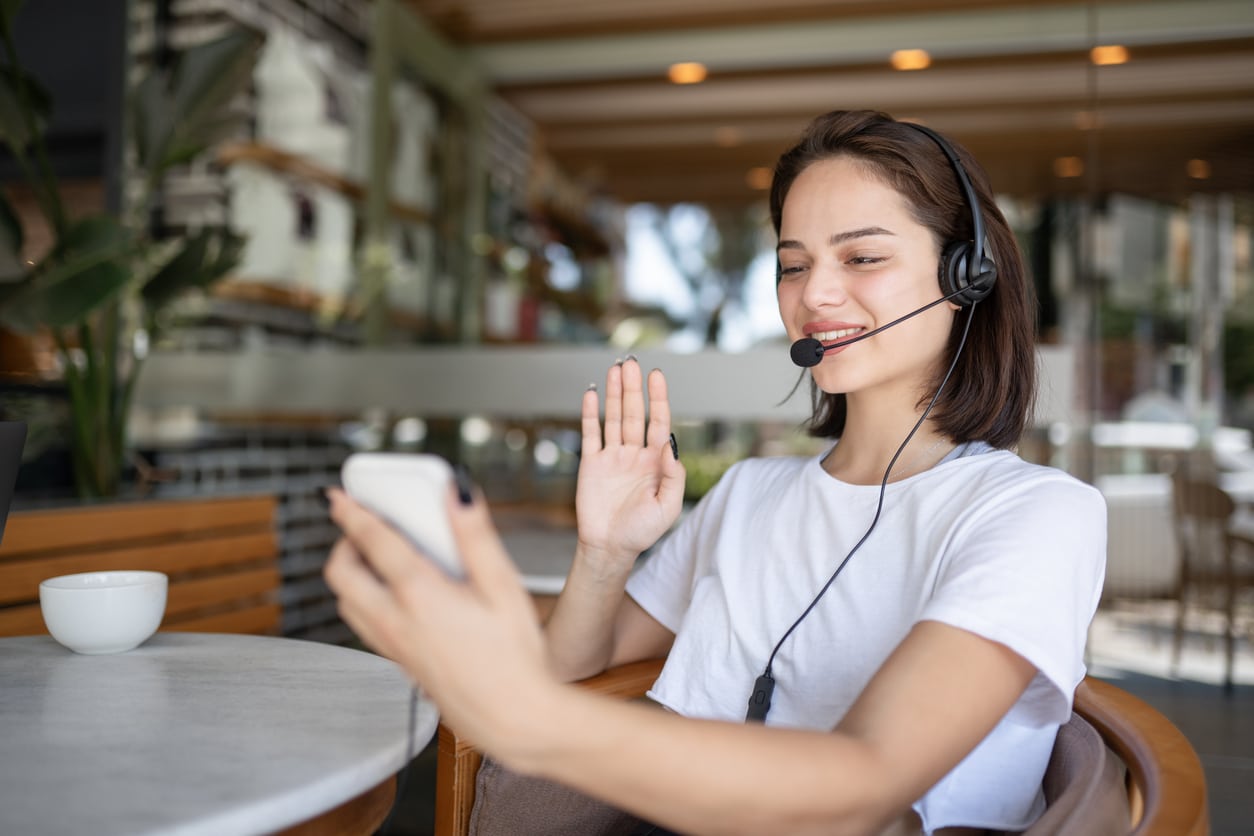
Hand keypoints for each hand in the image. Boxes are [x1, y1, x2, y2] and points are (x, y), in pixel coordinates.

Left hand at [323, 486, 553, 745]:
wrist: (514, 718)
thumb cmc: (515, 656)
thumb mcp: (503, 586)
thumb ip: (474, 535)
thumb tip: (455, 492)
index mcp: (420, 595)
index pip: (373, 542)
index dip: (352, 512)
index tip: (338, 495)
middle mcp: (395, 622)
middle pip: (342, 575)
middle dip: (344, 543)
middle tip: (362, 526)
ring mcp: (393, 647)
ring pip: (345, 603)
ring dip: (351, 575)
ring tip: (376, 558)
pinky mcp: (400, 664)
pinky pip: (362, 626)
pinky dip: (363, 601)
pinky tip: (395, 598)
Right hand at [576, 358, 685, 566]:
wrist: (610, 548)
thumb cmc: (642, 531)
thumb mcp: (668, 507)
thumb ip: (674, 476)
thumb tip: (670, 443)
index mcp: (655, 462)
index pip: (658, 422)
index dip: (658, 399)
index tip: (656, 376)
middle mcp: (634, 454)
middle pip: (634, 413)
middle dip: (633, 388)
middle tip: (631, 362)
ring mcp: (612, 457)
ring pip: (612, 418)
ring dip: (613, 394)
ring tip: (614, 369)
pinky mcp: (591, 464)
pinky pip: (590, 434)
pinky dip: (590, 414)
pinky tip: (591, 393)